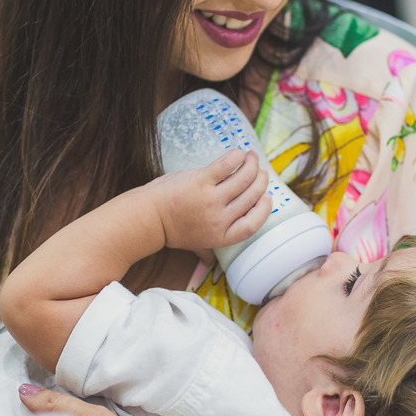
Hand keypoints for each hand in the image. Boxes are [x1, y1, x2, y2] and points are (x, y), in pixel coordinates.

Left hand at [147, 149, 269, 251]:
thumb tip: (210, 262)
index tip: (267, 198)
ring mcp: (211, 199)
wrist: (148, 218)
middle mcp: (220, 219)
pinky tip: (238, 153)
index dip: (264, 210)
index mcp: (222, 236)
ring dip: (251, 165)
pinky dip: (236, 157)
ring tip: (251, 157)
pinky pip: (226, 166)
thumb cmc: (171, 229)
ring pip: (243, 179)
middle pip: (251, 197)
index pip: (253, 224)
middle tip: (261, 171)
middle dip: (260, 181)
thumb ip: (205, 251)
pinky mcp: (201, 181)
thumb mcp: (193, 244)